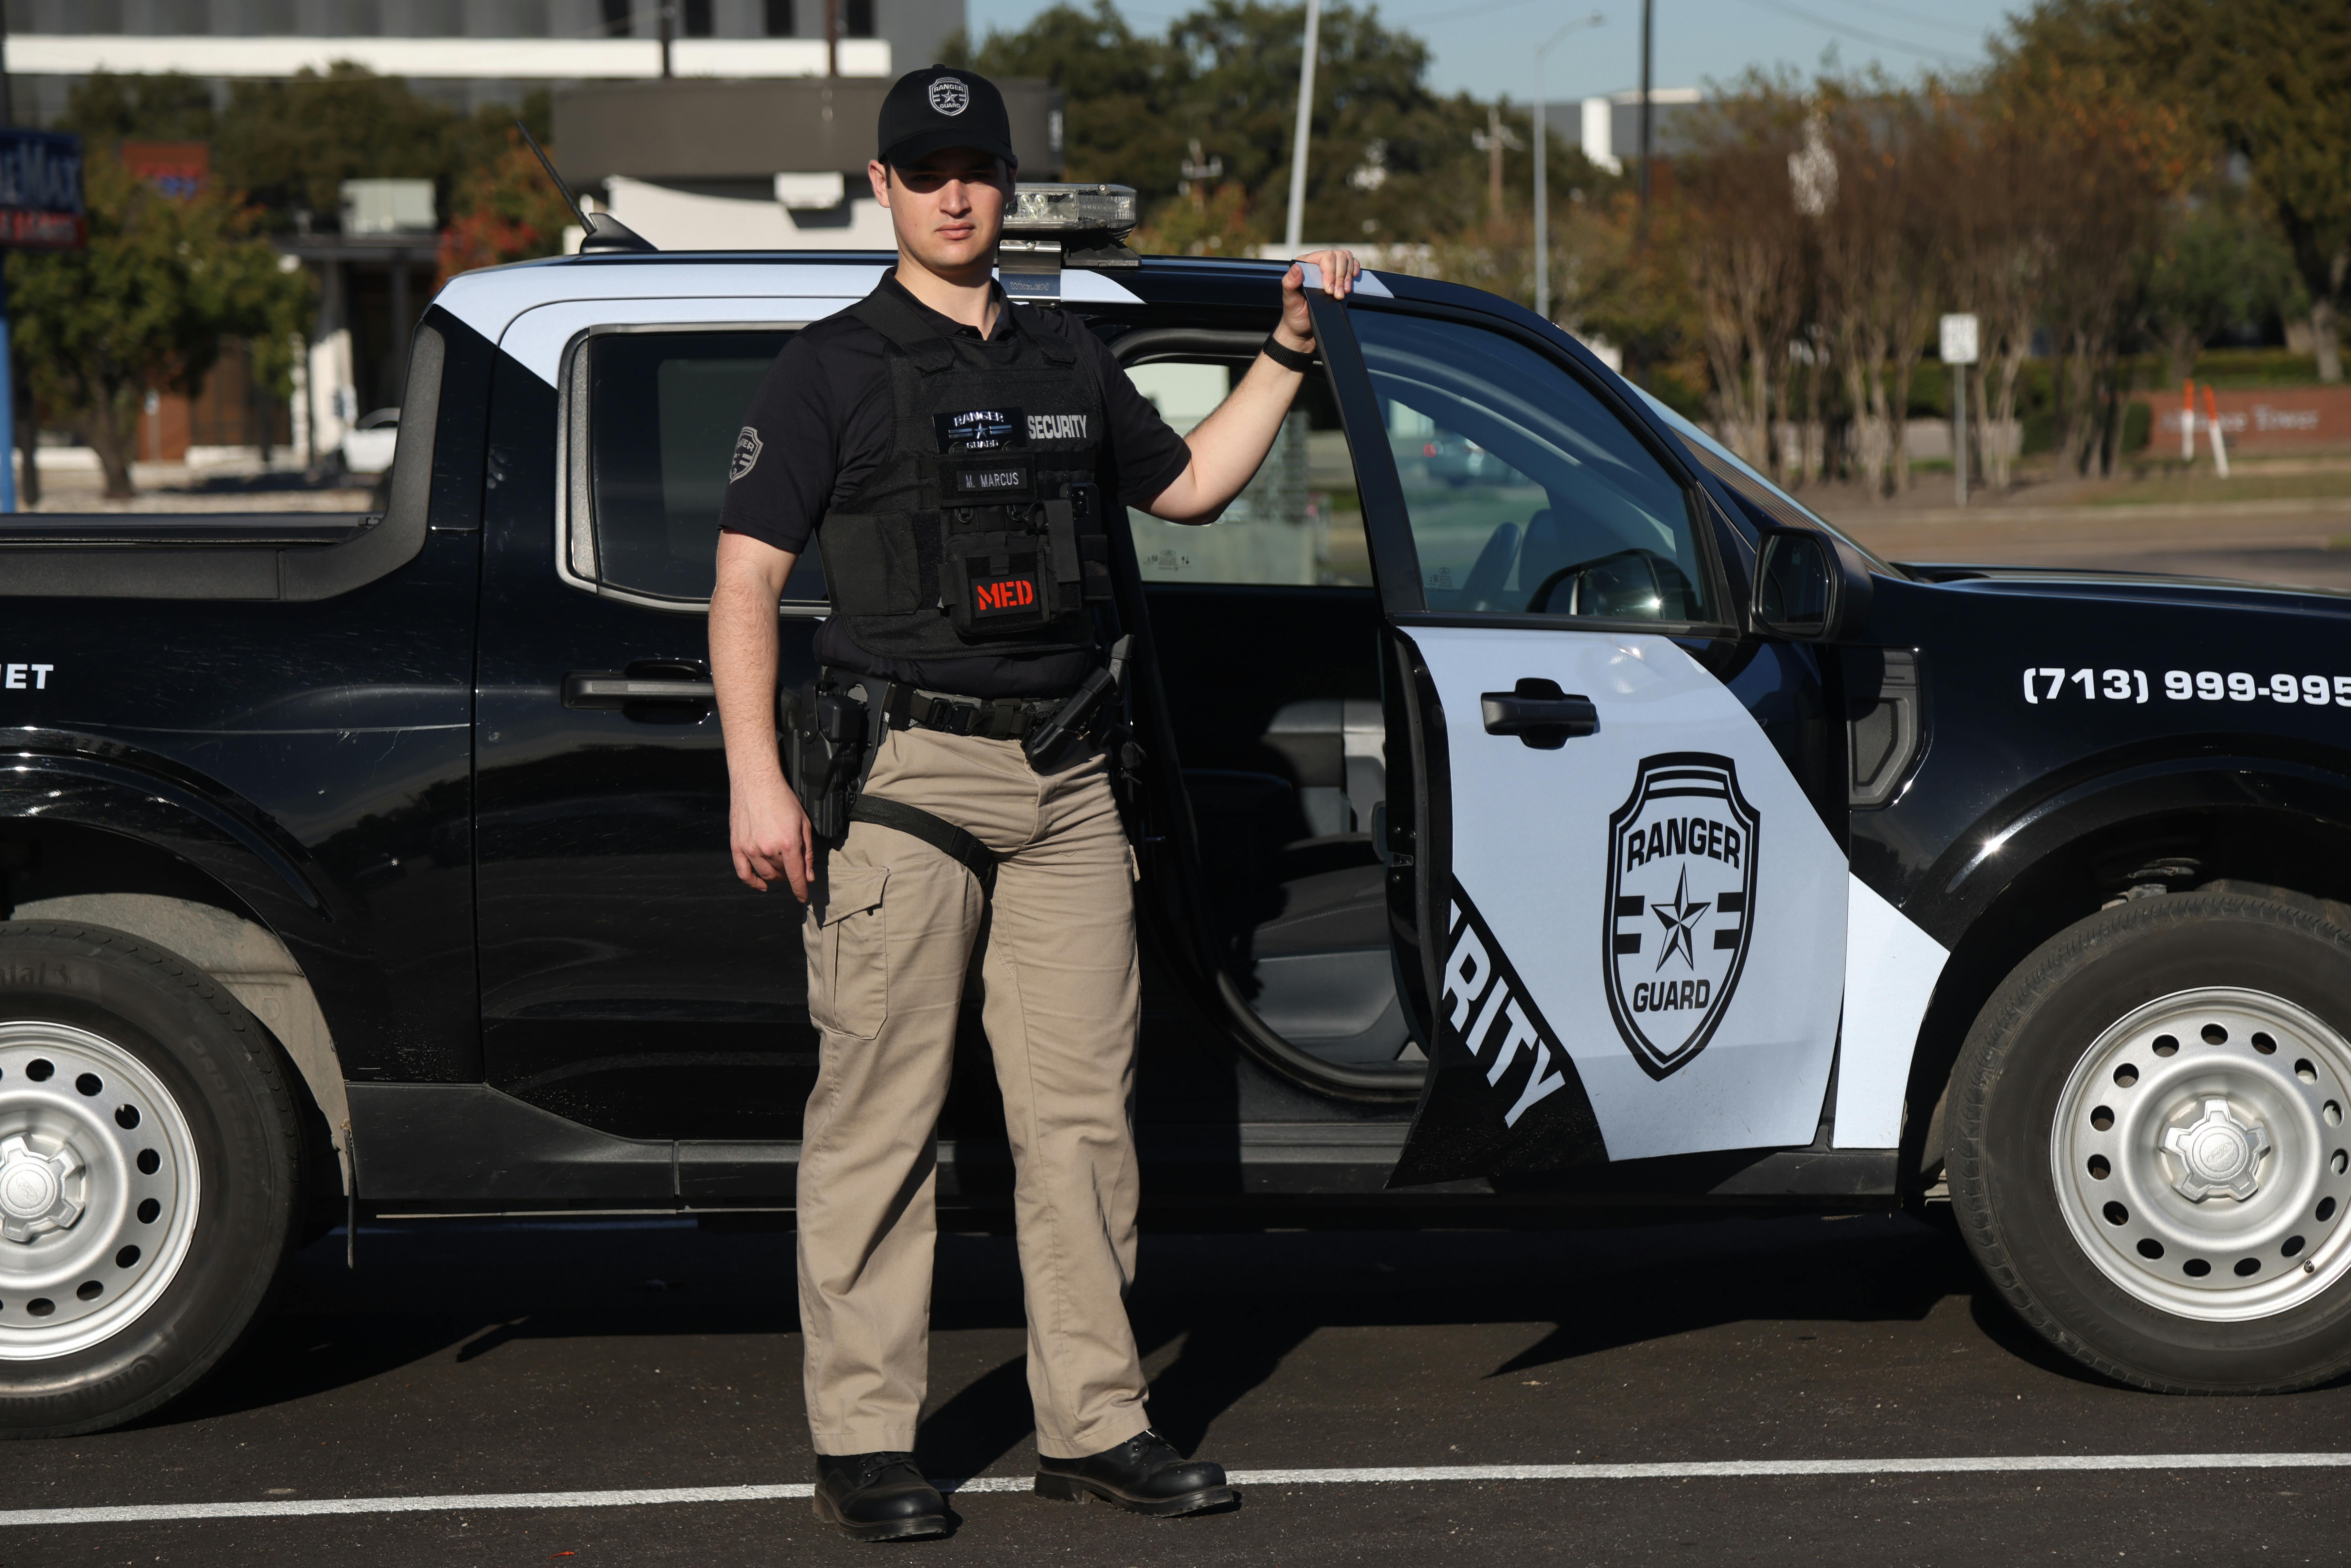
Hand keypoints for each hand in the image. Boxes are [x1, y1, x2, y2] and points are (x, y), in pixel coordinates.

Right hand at [731, 775, 814, 899]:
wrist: (756, 783)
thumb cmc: (783, 800)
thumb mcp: (803, 823)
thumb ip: (807, 852)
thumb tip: (809, 876)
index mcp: (788, 843)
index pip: (796, 876)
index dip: (801, 890)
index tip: (804, 897)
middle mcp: (768, 849)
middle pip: (781, 874)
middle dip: (789, 874)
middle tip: (792, 866)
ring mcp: (750, 848)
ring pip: (764, 874)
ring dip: (774, 876)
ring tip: (779, 868)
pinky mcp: (737, 845)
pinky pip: (743, 872)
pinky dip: (752, 882)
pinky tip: (761, 884)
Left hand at [1278, 248, 1360, 345]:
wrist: (1304, 330)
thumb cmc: (1295, 314)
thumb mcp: (1289, 300)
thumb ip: (1289, 283)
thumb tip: (1297, 268)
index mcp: (1305, 264)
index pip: (1326, 257)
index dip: (1331, 272)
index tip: (1329, 290)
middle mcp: (1318, 263)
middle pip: (1339, 256)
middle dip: (1341, 276)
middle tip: (1337, 295)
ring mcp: (1330, 269)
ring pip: (1347, 258)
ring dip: (1348, 276)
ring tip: (1342, 293)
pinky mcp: (1340, 276)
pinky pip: (1352, 264)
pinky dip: (1354, 271)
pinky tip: (1351, 282)